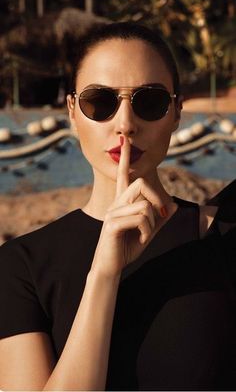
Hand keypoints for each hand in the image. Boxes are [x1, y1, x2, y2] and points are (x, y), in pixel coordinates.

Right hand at [91, 136, 168, 277]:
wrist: (111, 267)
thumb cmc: (126, 248)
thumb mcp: (148, 233)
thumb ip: (159, 220)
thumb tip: (174, 206)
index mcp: (122, 202)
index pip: (123, 175)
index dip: (124, 158)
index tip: (125, 141)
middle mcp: (116, 203)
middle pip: (141, 183)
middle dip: (158, 198)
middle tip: (162, 213)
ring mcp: (112, 213)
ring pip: (144, 205)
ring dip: (153, 222)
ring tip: (146, 234)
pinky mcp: (112, 224)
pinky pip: (140, 218)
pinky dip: (148, 230)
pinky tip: (143, 239)